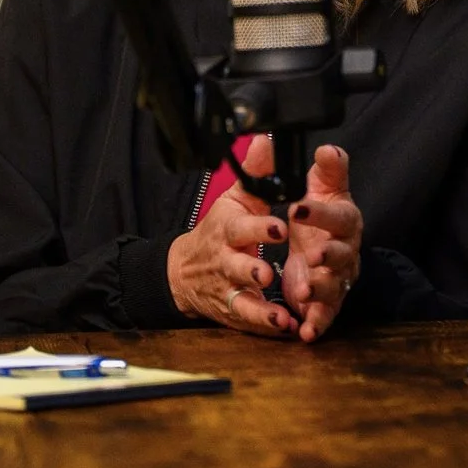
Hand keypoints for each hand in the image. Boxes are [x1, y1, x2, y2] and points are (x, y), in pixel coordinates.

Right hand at [166, 169, 298, 336]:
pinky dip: (264, 326)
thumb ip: (255, 174)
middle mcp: (225, 260)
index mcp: (227, 229)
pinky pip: (248, 321)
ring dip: (259, 308)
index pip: (240, 227)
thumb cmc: (218, 230)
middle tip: (267, 273)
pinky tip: (283, 327)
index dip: (258, 227)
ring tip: (278, 315)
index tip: (280, 226)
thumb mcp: (235, 199)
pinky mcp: (232, 311)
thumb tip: (266, 140)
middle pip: (235, 266)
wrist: (183, 270)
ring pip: (241, 300)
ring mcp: (227, 288)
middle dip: (250, 270)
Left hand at [266, 137, 362, 341]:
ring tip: (305, 291)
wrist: (316, 246)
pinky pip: (325, 315)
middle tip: (313, 256)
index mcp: (344, 222)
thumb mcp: (321, 188)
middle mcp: (345, 251)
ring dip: (321, 290)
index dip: (322, 214)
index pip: (340, 216)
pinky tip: (305, 332)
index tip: (297, 208)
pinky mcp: (327, 303)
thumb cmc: (319, 215)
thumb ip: (327, 170)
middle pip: (343, 254)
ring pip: (335, 286)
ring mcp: (338, 279)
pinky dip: (317, 324)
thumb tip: (328, 148)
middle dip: (330, 256)